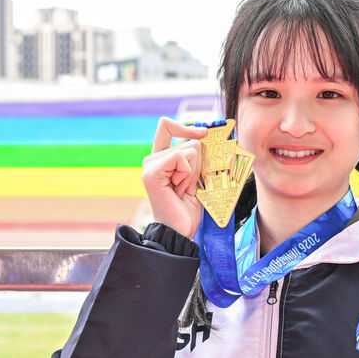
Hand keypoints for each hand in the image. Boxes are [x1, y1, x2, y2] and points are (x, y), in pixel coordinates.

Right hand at [141, 118, 206, 238]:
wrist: (180, 231)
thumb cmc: (188, 208)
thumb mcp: (197, 177)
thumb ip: (197, 158)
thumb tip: (208, 137)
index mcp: (162, 158)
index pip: (167, 126)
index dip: (187, 127)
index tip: (204, 133)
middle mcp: (153, 159)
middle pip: (189, 141)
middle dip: (198, 165)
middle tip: (189, 187)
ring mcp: (150, 165)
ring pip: (189, 150)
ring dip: (194, 173)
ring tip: (184, 190)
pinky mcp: (152, 173)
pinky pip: (179, 157)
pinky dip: (187, 174)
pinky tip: (180, 189)